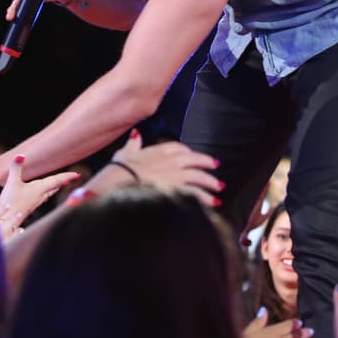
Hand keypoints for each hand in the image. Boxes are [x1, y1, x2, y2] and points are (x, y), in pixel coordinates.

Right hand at [0, 154, 78, 240]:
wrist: (7, 220)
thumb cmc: (11, 202)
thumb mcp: (12, 182)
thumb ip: (16, 168)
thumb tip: (21, 155)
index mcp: (39, 188)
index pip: (57, 180)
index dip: (67, 176)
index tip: (77, 174)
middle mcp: (40, 195)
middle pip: (55, 186)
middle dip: (64, 181)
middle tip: (73, 177)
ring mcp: (36, 201)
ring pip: (50, 192)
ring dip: (56, 187)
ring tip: (61, 184)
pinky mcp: (30, 206)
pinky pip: (43, 197)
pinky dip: (48, 192)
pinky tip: (44, 194)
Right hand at [101, 129, 223, 207]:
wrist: (118, 183)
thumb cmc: (118, 170)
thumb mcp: (123, 154)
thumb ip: (132, 144)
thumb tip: (136, 134)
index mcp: (156, 151)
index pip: (176, 147)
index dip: (186, 150)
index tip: (191, 153)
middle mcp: (169, 161)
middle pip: (193, 159)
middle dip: (205, 162)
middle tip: (215, 165)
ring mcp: (175, 176)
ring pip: (198, 176)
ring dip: (210, 182)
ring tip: (219, 187)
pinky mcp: (178, 191)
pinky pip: (197, 194)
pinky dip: (206, 198)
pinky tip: (214, 203)